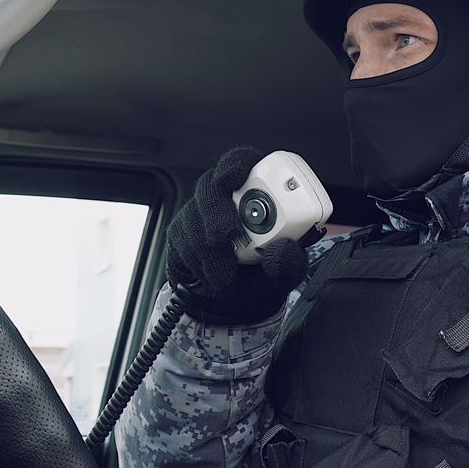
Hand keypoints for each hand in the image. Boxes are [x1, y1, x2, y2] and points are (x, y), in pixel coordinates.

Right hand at [166, 147, 308, 324]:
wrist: (233, 304)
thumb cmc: (260, 277)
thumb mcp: (283, 274)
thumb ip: (289, 262)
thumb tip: (284, 247)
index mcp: (253, 193)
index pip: (241, 164)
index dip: (237, 164)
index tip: (237, 175)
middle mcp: (222, 198)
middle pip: (209, 188)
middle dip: (215, 212)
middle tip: (224, 235)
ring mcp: (197, 214)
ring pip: (193, 221)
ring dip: (211, 252)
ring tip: (227, 275)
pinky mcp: (179, 234)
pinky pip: (181, 244)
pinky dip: (199, 265)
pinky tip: (213, 277)